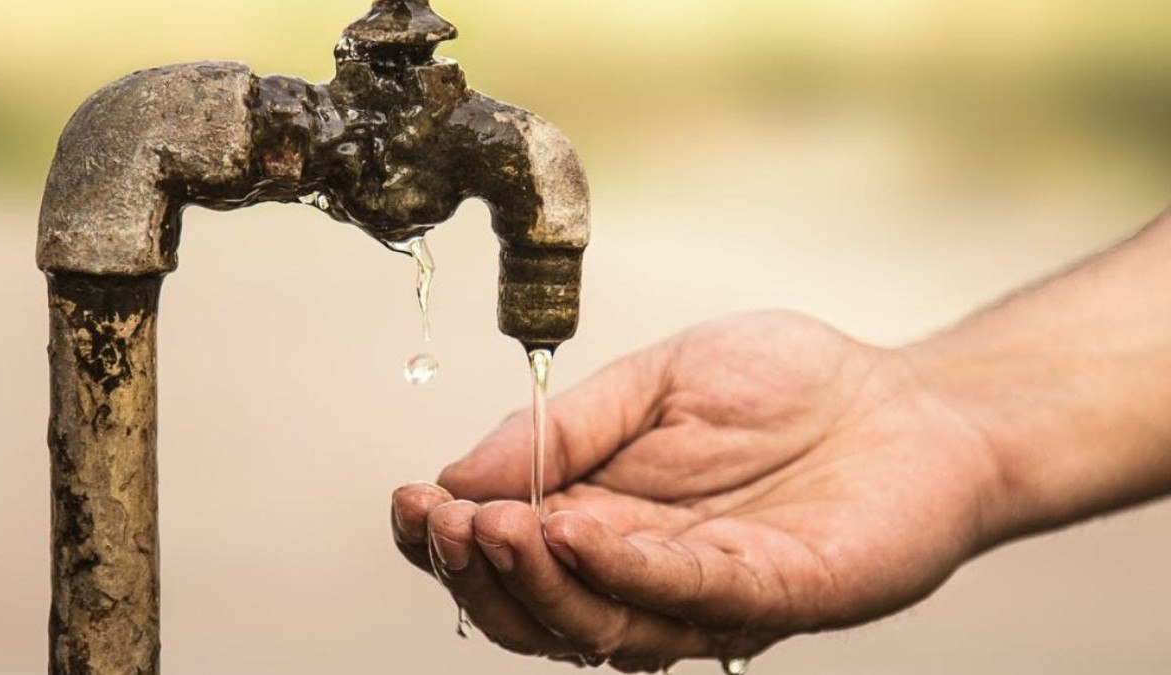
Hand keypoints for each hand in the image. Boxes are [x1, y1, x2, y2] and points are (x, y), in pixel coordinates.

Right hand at [392, 312, 1002, 671]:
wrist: (910, 399)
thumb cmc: (787, 386)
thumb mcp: (655, 381)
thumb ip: (566, 429)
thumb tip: (457, 471)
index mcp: (605, 521)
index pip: (506, 555)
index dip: (445, 540)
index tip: (407, 499)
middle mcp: (645, 574)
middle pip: (539, 613)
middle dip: (477, 573)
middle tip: (444, 521)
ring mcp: (709, 596)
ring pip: (600, 627)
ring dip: (536, 583)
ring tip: (495, 527)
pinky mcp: (777, 593)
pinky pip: (693, 597)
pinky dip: (629, 571)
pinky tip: (581, 532)